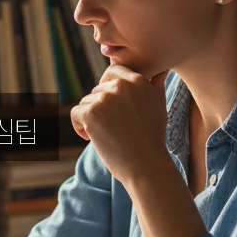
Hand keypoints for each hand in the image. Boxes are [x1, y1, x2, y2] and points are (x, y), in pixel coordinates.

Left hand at [70, 65, 170, 187]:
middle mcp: (120, 86)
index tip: (111, 107)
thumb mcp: (159, 106)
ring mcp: (104, 99)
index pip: (112, 72)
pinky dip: (79, 127)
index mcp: (137, 80)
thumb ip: (155, 85)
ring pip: (85, 102)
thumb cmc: (152, 138)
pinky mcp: (91, 113)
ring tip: (106, 135)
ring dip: (90, 119)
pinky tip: (92, 138)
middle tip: (113, 128)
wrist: (146, 165)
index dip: (107, 88)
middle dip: (100, 108)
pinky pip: (75, 113)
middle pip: (97, 90)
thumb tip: (160, 70)